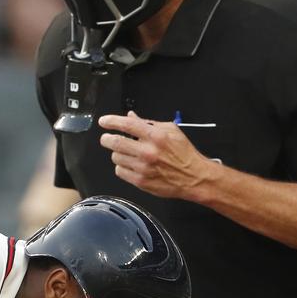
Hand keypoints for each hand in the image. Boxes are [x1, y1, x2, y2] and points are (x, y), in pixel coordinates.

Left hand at [98, 112, 219, 201]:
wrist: (193, 176)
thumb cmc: (183, 153)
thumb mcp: (170, 131)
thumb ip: (149, 123)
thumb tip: (130, 116)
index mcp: (156, 136)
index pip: (127, 125)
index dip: (111, 121)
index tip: (103, 121)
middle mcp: (148, 151)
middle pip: (115, 142)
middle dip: (107, 139)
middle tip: (106, 138)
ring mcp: (143, 167)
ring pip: (116, 157)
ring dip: (118, 154)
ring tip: (128, 153)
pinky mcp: (140, 181)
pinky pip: (120, 171)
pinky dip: (122, 167)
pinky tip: (131, 165)